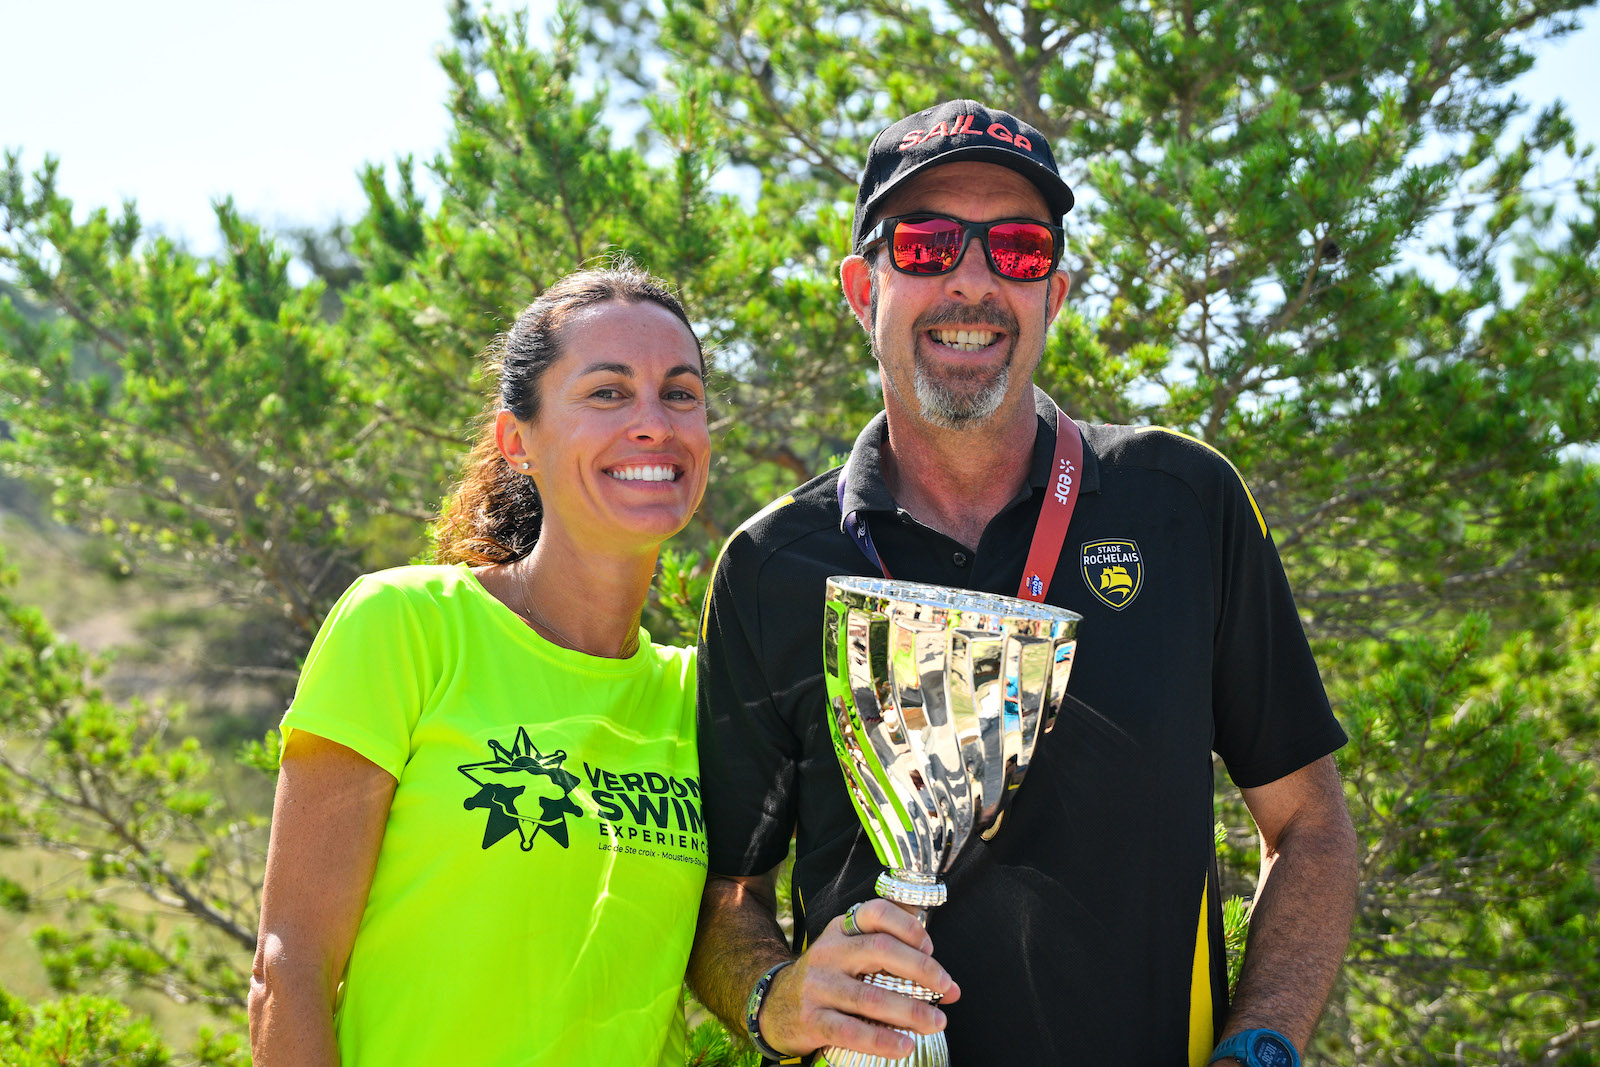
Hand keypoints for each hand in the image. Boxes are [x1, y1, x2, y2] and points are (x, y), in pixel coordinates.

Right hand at [758, 899, 960, 1058]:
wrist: (775, 1006)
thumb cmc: (829, 978)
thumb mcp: (849, 952)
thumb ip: (894, 958)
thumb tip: (949, 986)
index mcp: (841, 930)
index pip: (876, 913)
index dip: (908, 927)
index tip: (930, 947)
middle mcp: (829, 953)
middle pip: (879, 950)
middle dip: (920, 968)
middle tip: (944, 986)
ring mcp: (819, 986)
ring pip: (870, 996)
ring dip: (910, 1011)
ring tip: (936, 1022)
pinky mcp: (813, 1019)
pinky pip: (851, 1031)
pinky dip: (882, 1040)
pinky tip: (905, 1046)